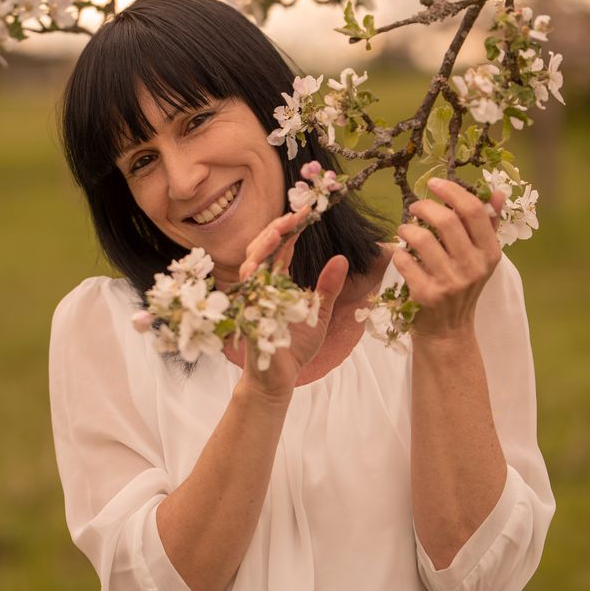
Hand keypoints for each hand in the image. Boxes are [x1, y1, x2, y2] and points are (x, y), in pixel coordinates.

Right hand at [237, 206, 348, 402]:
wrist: (280, 378)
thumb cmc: (295, 347)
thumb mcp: (319, 312)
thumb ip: (328, 287)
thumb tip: (342, 258)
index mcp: (277, 281)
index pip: (281, 248)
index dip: (291, 229)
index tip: (308, 212)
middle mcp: (261, 284)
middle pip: (262, 248)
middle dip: (277, 229)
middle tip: (296, 214)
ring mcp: (252, 298)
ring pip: (250, 263)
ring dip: (264, 245)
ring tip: (281, 230)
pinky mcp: (248, 314)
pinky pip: (248, 291)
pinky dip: (254, 274)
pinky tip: (265, 261)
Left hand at [394, 178, 505, 342]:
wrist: (449, 330)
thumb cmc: (463, 286)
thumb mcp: (481, 258)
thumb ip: (488, 224)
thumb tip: (496, 192)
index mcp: (490, 253)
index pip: (474, 211)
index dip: (452, 191)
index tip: (434, 183)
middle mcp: (473, 267)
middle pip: (446, 220)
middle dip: (424, 206)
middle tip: (415, 206)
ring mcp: (450, 282)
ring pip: (421, 238)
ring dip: (407, 228)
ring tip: (405, 229)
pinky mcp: (426, 294)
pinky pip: (405, 260)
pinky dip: (399, 253)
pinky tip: (402, 254)